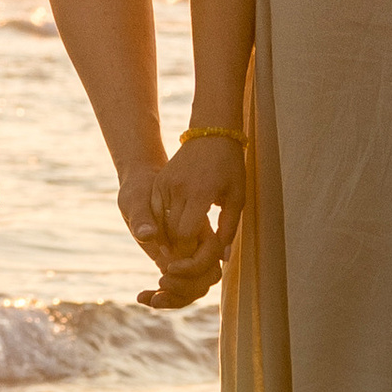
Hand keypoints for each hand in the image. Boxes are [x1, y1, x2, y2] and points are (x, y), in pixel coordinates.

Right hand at [158, 132, 243, 263]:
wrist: (211, 134)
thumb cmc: (229, 166)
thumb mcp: (237, 197)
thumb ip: (229, 228)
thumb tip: (222, 257)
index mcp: (200, 192)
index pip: (185, 233)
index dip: (189, 251)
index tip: (197, 256)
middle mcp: (178, 188)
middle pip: (170, 231)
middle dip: (178, 248)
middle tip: (188, 257)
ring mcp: (165, 184)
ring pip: (159, 222)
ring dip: (168, 238)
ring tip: (180, 246)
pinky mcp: (158, 182)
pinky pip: (154, 211)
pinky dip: (160, 224)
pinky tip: (171, 231)